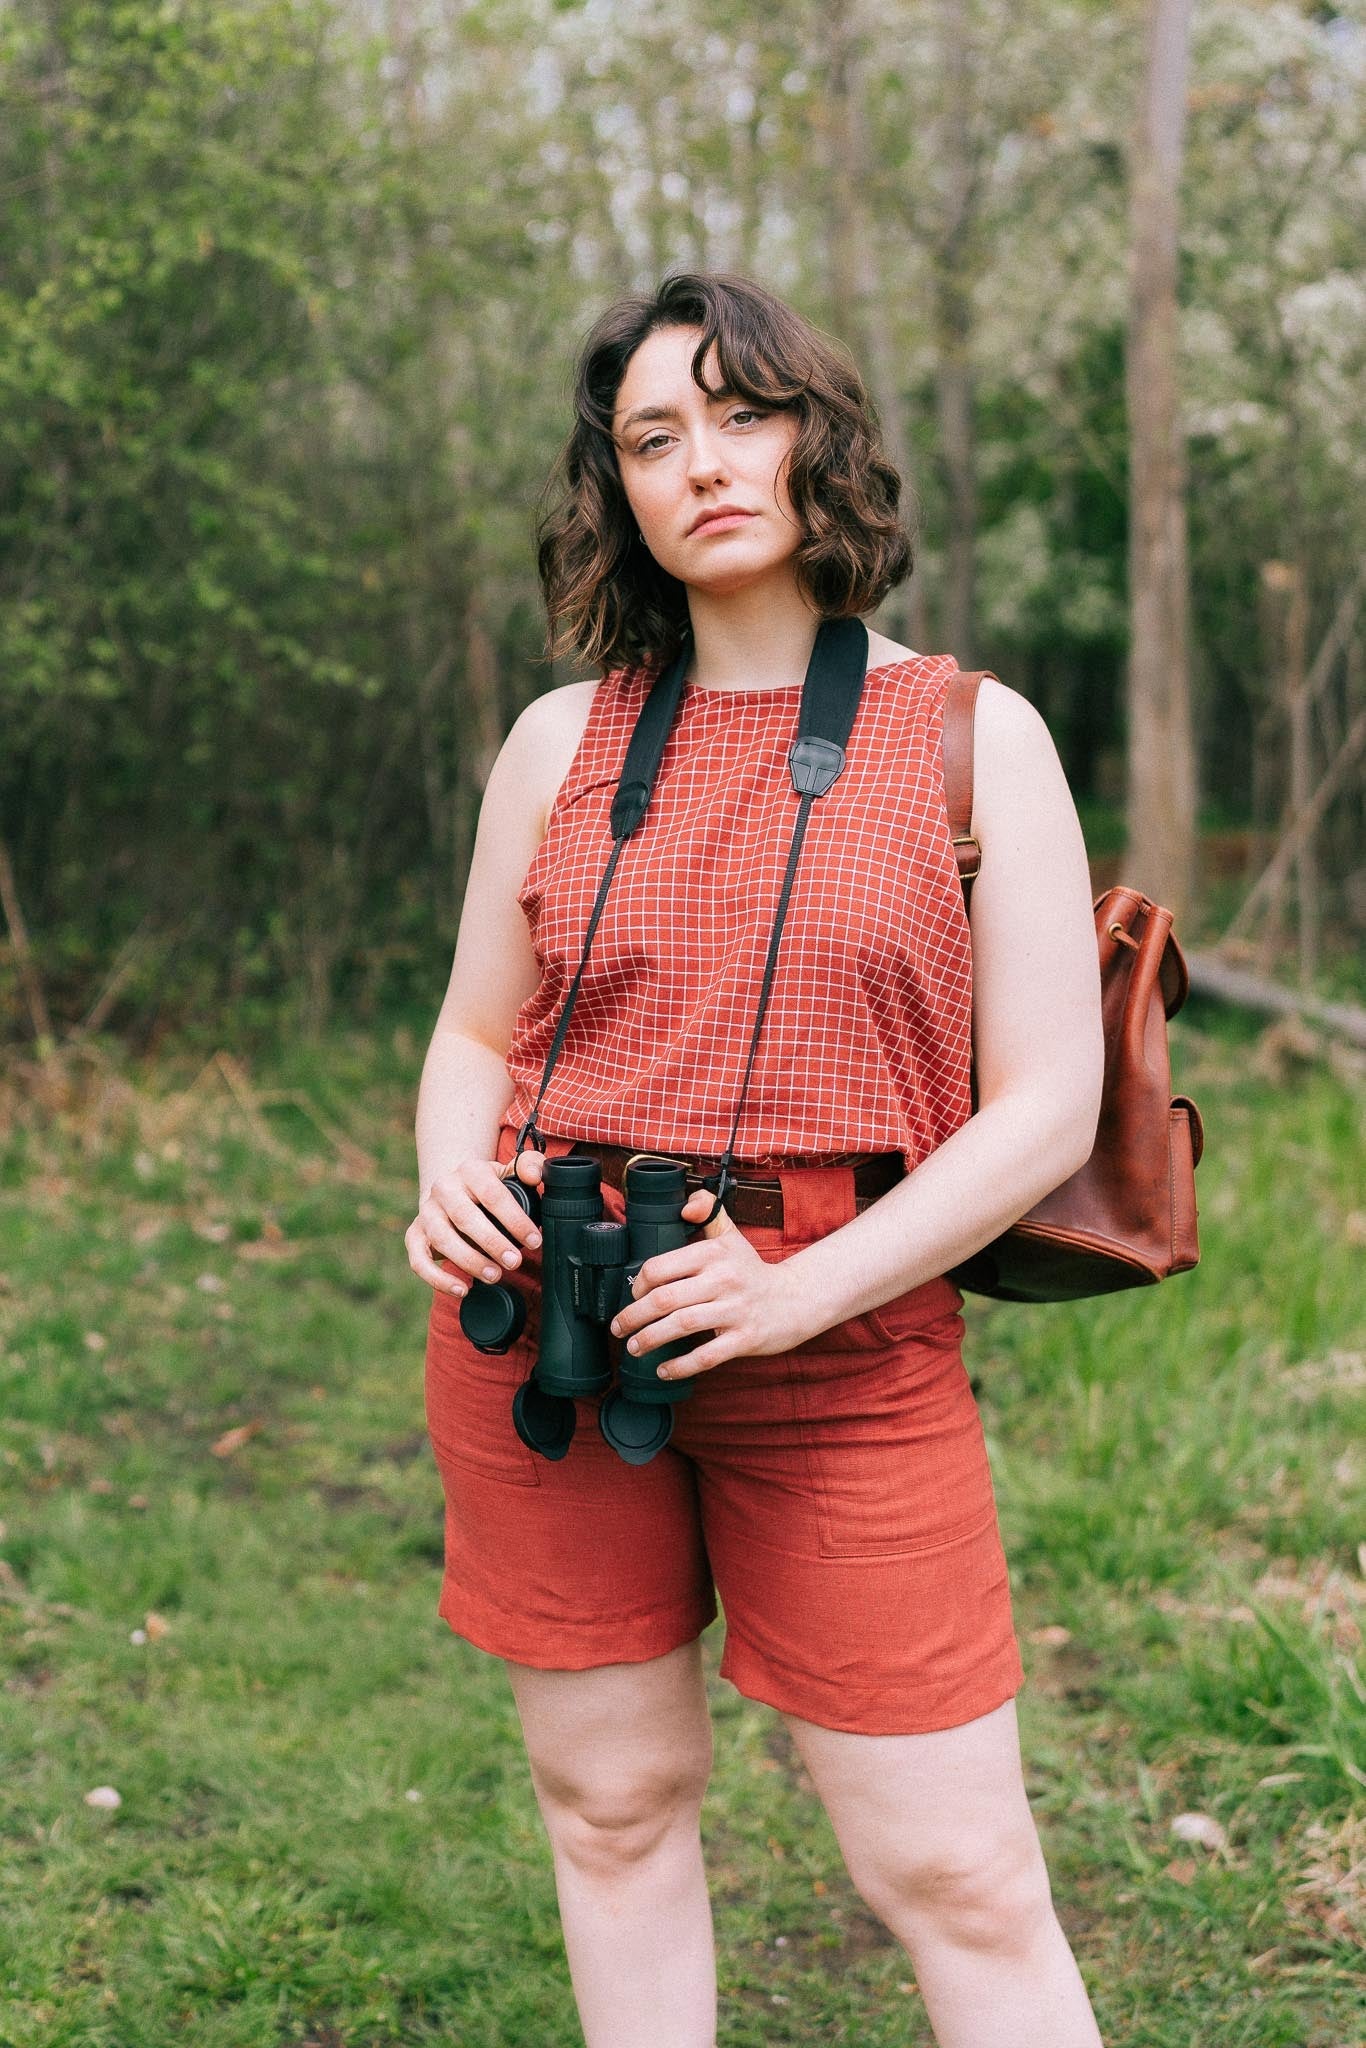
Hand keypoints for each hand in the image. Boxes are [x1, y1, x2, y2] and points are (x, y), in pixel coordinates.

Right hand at [406, 1148, 544, 1295]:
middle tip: (514, 1262)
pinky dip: (438, 1279)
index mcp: (470, 1171)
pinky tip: (461, 1289)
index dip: (514, 1219)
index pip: (492, 1194)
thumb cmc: (488, 1186)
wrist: (451, 1188)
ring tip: (494, 1276)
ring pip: (442, 1238)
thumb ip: (528, 1166)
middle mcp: (444, 1188)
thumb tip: (536, 1174)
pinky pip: (419, 1260)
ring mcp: (427, 1212)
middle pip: (465, 1217)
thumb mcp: (509, 1172)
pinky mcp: (414, 1235)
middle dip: (492, 1242)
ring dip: (469, 1261)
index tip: (533, 1240)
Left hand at [608, 1186, 816, 1379]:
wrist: (795, 1300)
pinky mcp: (745, 1338)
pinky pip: (707, 1355)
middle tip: (618, 1328)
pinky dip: (680, 1365)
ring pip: (682, 1326)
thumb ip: (708, 1211)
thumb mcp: (731, 1236)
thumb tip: (684, 1204)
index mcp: (714, 1254)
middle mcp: (724, 1280)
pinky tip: (663, 1370)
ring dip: (650, 1339)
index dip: (639, 1284)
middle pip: (666, 1299)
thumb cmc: (752, 1271)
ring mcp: (735, 1310)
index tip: (632, 1296)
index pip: (662, 1267)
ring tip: (633, 1347)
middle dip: (634, 1316)